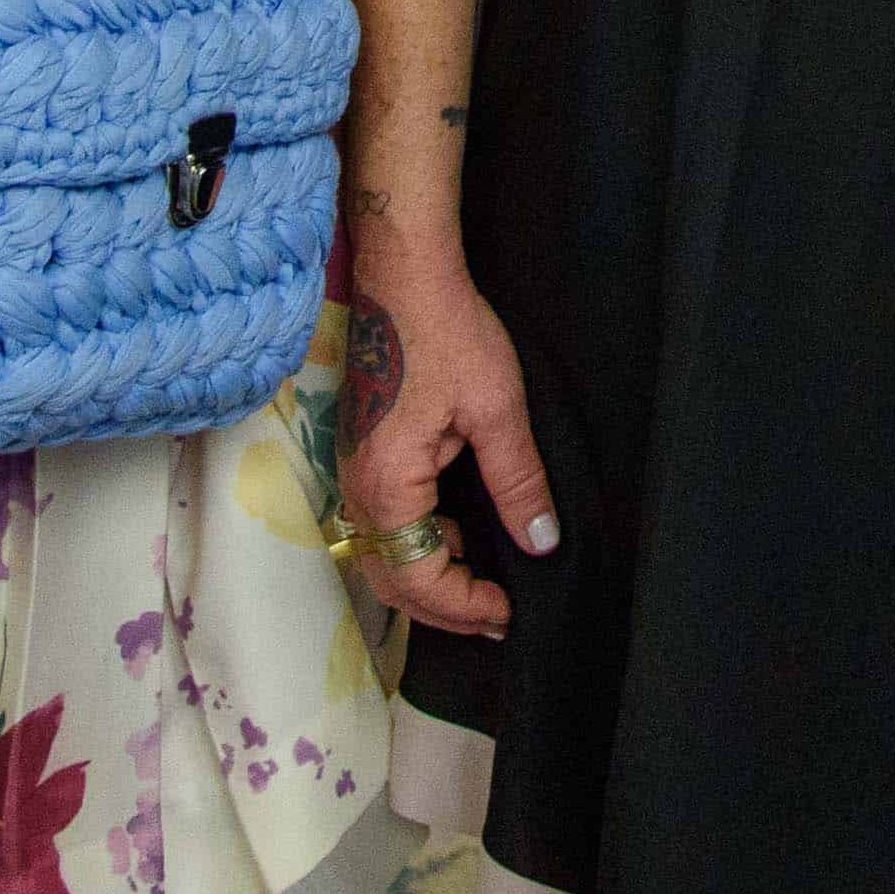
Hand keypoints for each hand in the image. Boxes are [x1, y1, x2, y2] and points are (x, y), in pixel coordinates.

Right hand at [337, 261, 559, 639]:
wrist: (404, 275)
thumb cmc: (448, 332)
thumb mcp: (496, 409)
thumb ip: (518, 481)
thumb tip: (540, 543)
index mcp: (386, 485)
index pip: (417, 578)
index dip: (464, 606)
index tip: (509, 611)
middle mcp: (357, 488)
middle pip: (390, 579)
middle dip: (445, 608)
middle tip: (497, 618)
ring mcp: (354, 472)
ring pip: (382, 556)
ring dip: (429, 580)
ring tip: (483, 587)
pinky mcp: (363, 455)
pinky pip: (382, 525)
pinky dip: (417, 546)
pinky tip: (458, 537)